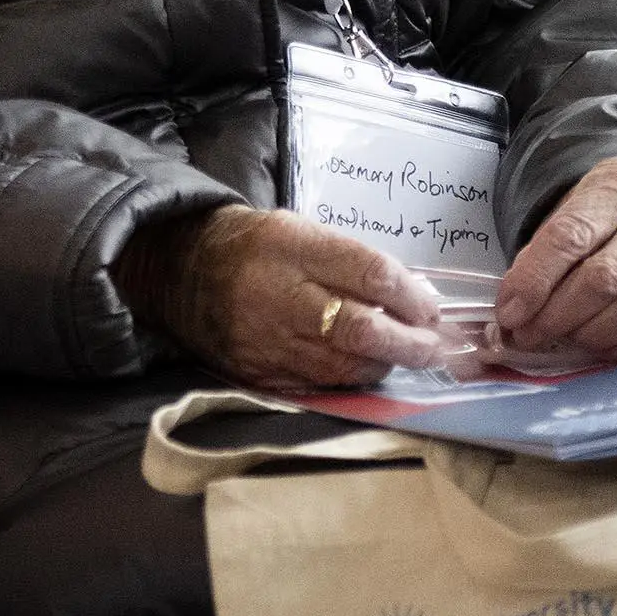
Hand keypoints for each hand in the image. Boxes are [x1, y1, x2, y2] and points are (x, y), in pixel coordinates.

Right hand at [128, 205, 449, 387]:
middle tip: (438, 349)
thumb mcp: (299, 232)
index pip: (368, 274)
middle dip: (411, 343)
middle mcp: (277, 295)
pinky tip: (365, 366)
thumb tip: (413, 299)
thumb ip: (352, 262)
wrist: (179, 272)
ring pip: (346, 365)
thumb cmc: (253, 247)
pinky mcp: (259, 373)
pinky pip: (321, 384)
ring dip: (386, 363)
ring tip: (406, 356)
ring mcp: (267, 341)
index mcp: (289, 247)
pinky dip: (351, 377)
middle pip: (361, 329)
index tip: (432, 309)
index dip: (411, 296)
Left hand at [490, 157, 616, 363]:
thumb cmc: (589, 223)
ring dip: (589, 334)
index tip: (509, 311)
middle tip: (528, 334)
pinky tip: (596, 346)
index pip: (571, 234)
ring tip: (561, 339)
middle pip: (605, 276)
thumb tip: (512, 312)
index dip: (535, 279)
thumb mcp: (558, 219)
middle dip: (558, 314)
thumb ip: (536, 259)